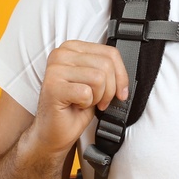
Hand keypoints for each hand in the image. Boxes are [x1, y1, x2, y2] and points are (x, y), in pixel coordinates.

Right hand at [23, 40, 128, 158]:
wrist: (55, 130)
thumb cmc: (74, 107)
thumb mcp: (95, 82)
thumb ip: (106, 70)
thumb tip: (125, 74)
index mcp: (72, 48)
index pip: (110, 52)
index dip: (121, 75)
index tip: (121, 92)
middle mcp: (61, 54)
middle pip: (106, 65)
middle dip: (109, 89)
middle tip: (98, 101)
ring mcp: (55, 70)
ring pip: (98, 78)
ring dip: (97, 97)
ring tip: (84, 102)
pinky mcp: (53, 87)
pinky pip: (86, 93)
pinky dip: (86, 104)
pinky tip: (75, 105)